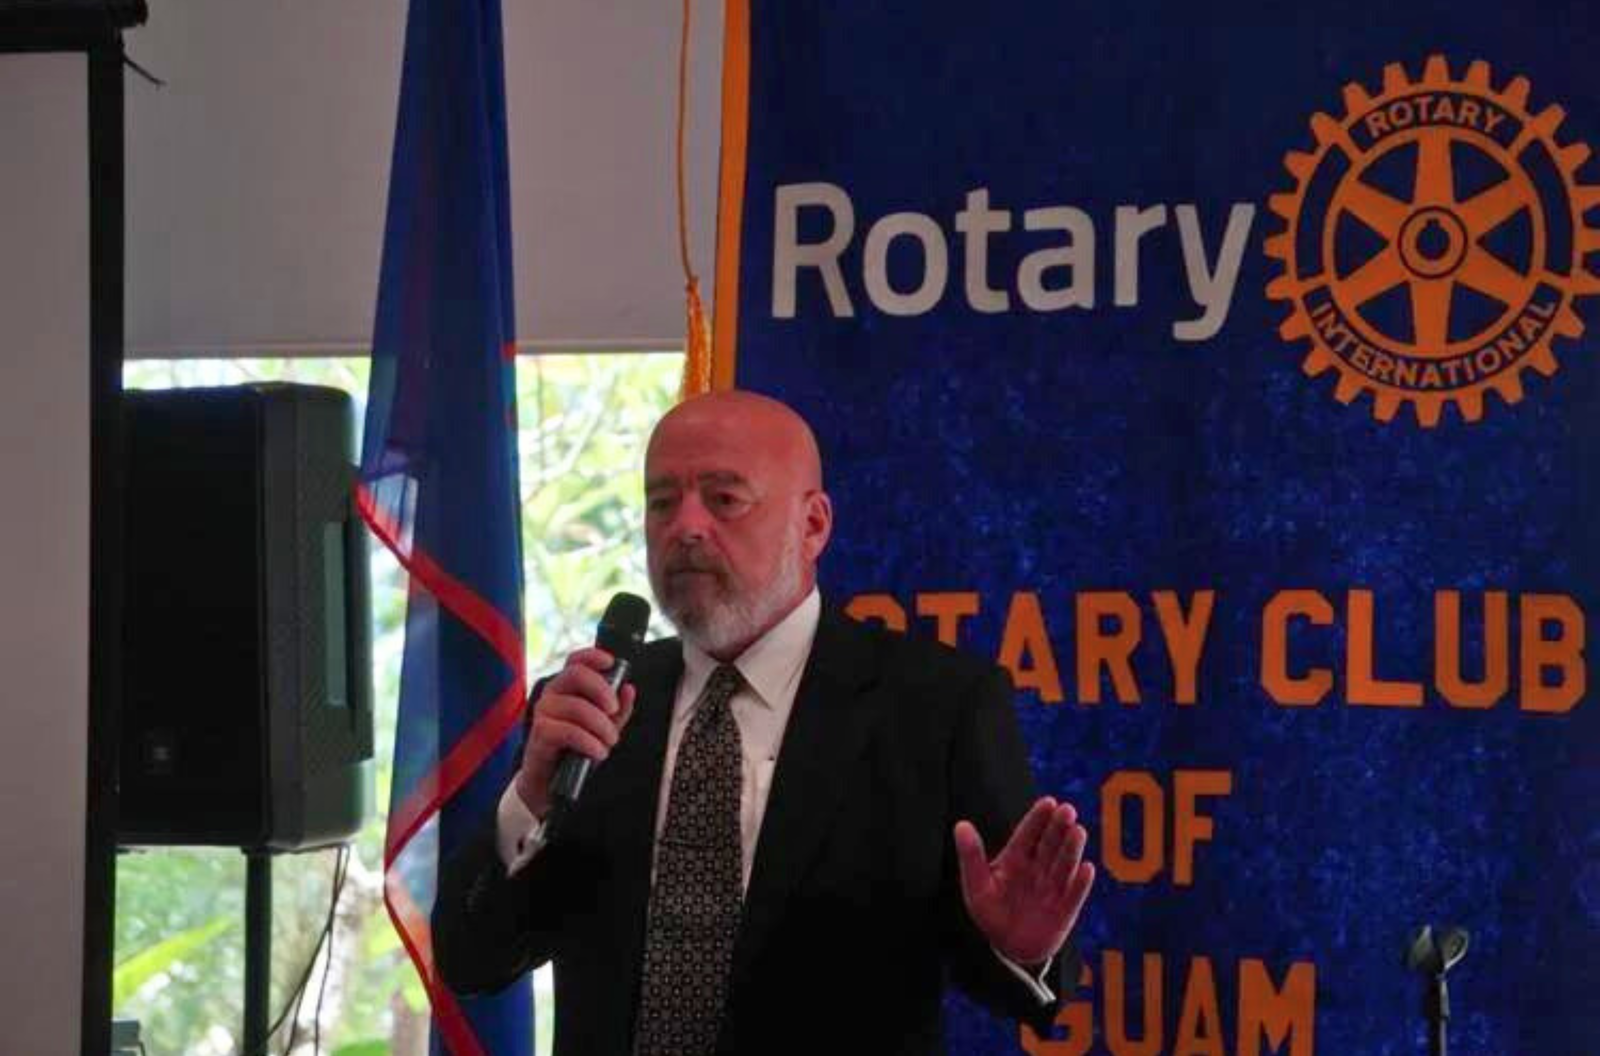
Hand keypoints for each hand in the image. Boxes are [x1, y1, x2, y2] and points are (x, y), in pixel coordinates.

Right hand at [515, 648, 636, 818]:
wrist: (552, 783)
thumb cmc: (577, 750)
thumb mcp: (603, 728)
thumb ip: (618, 711)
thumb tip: (629, 689)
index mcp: (567, 687)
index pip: (575, 660)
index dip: (592, 656)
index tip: (610, 662)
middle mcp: (552, 694)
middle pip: (576, 674)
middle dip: (602, 690)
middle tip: (614, 711)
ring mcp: (543, 712)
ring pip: (577, 706)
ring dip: (601, 726)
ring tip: (609, 742)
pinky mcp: (540, 733)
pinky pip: (569, 731)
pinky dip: (589, 742)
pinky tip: (598, 752)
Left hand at [954, 797, 1095, 967]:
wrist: (1007, 949)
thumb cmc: (990, 914)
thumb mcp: (976, 886)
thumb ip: (971, 856)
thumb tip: (961, 824)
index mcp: (1016, 859)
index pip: (1028, 834)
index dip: (1038, 818)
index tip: (1049, 802)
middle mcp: (1038, 869)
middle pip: (1049, 844)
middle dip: (1058, 828)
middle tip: (1067, 810)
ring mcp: (1053, 888)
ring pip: (1064, 865)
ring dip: (1071, 849)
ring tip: (1077, 831)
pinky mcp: (1065, 911)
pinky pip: (1074, 896)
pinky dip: (1080, 884)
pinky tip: (1086, 869)